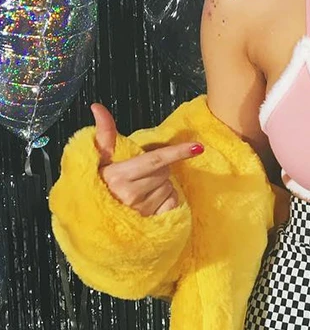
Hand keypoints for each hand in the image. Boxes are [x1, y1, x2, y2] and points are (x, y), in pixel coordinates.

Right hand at [91, 103, 203, 217]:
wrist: (93, 220)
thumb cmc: (98, 186)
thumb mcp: (99, 160)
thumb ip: (104, 134)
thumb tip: (98, 107)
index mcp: (117, 176)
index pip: (154, 160)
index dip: (176, 152)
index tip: (197, 147)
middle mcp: (130, 194)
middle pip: (164, 170)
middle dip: (158, 167)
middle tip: (141, 173)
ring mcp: (142, 211)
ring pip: (169, 186)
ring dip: (161, 184)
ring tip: (141, 190)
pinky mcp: (152, 222)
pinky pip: (172, 201)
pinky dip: (167, 199)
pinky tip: (151, 201)